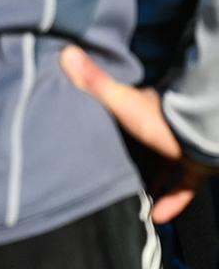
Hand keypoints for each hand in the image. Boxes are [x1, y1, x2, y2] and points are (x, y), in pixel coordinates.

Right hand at [64, 45, 218, 222]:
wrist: (202, 136)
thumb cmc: (160, 120)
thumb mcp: (121, 101)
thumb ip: (95, 82)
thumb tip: (66, 52)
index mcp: (146, 111)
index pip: (130, 114)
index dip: (118, 119)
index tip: (102, 130)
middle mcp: (164, 131)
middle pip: (147, 143)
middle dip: (135, 157)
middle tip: (115, 171)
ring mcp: (181, 151)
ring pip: (166, 167)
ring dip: (155, 181)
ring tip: (137, 198)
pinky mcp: (195, 170)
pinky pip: (182, 188)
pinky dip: (172, 201)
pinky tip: (158, 216)